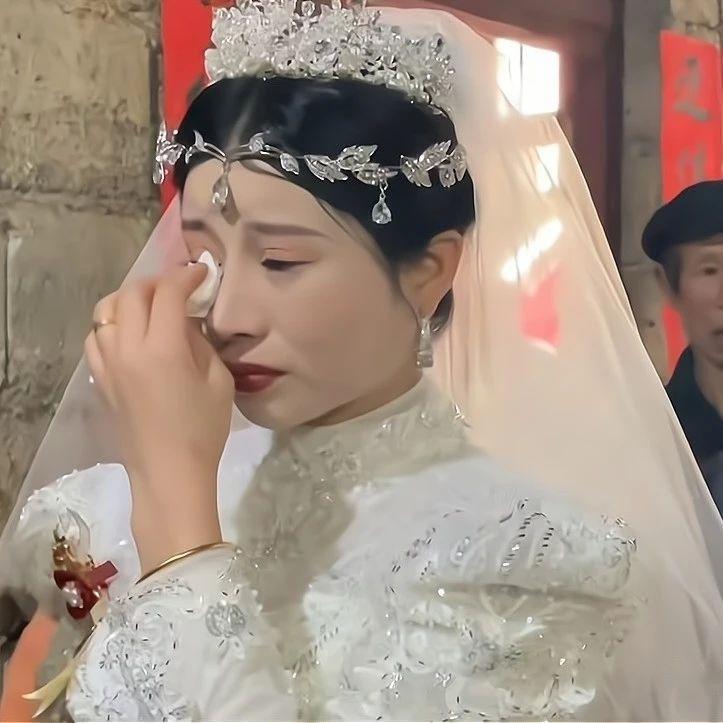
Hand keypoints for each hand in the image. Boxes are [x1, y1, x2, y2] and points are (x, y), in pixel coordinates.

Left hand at [85, 265, 233, 569]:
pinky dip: (112, 325)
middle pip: (132, 294)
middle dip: (157, 282)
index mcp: (163, 348)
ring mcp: (107, 364)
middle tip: (179, 287)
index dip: (186, 276)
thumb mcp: (218, 380)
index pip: (168, 293)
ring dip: (129, 299)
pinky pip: (96, 338)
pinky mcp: (99, 380)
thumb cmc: (203, 430)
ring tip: (150, 306)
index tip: (202, 273)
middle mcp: (128, 348)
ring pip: (106, 311)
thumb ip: (200, 343)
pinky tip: (130, 335)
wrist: (169, 472)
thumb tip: (186, 323)